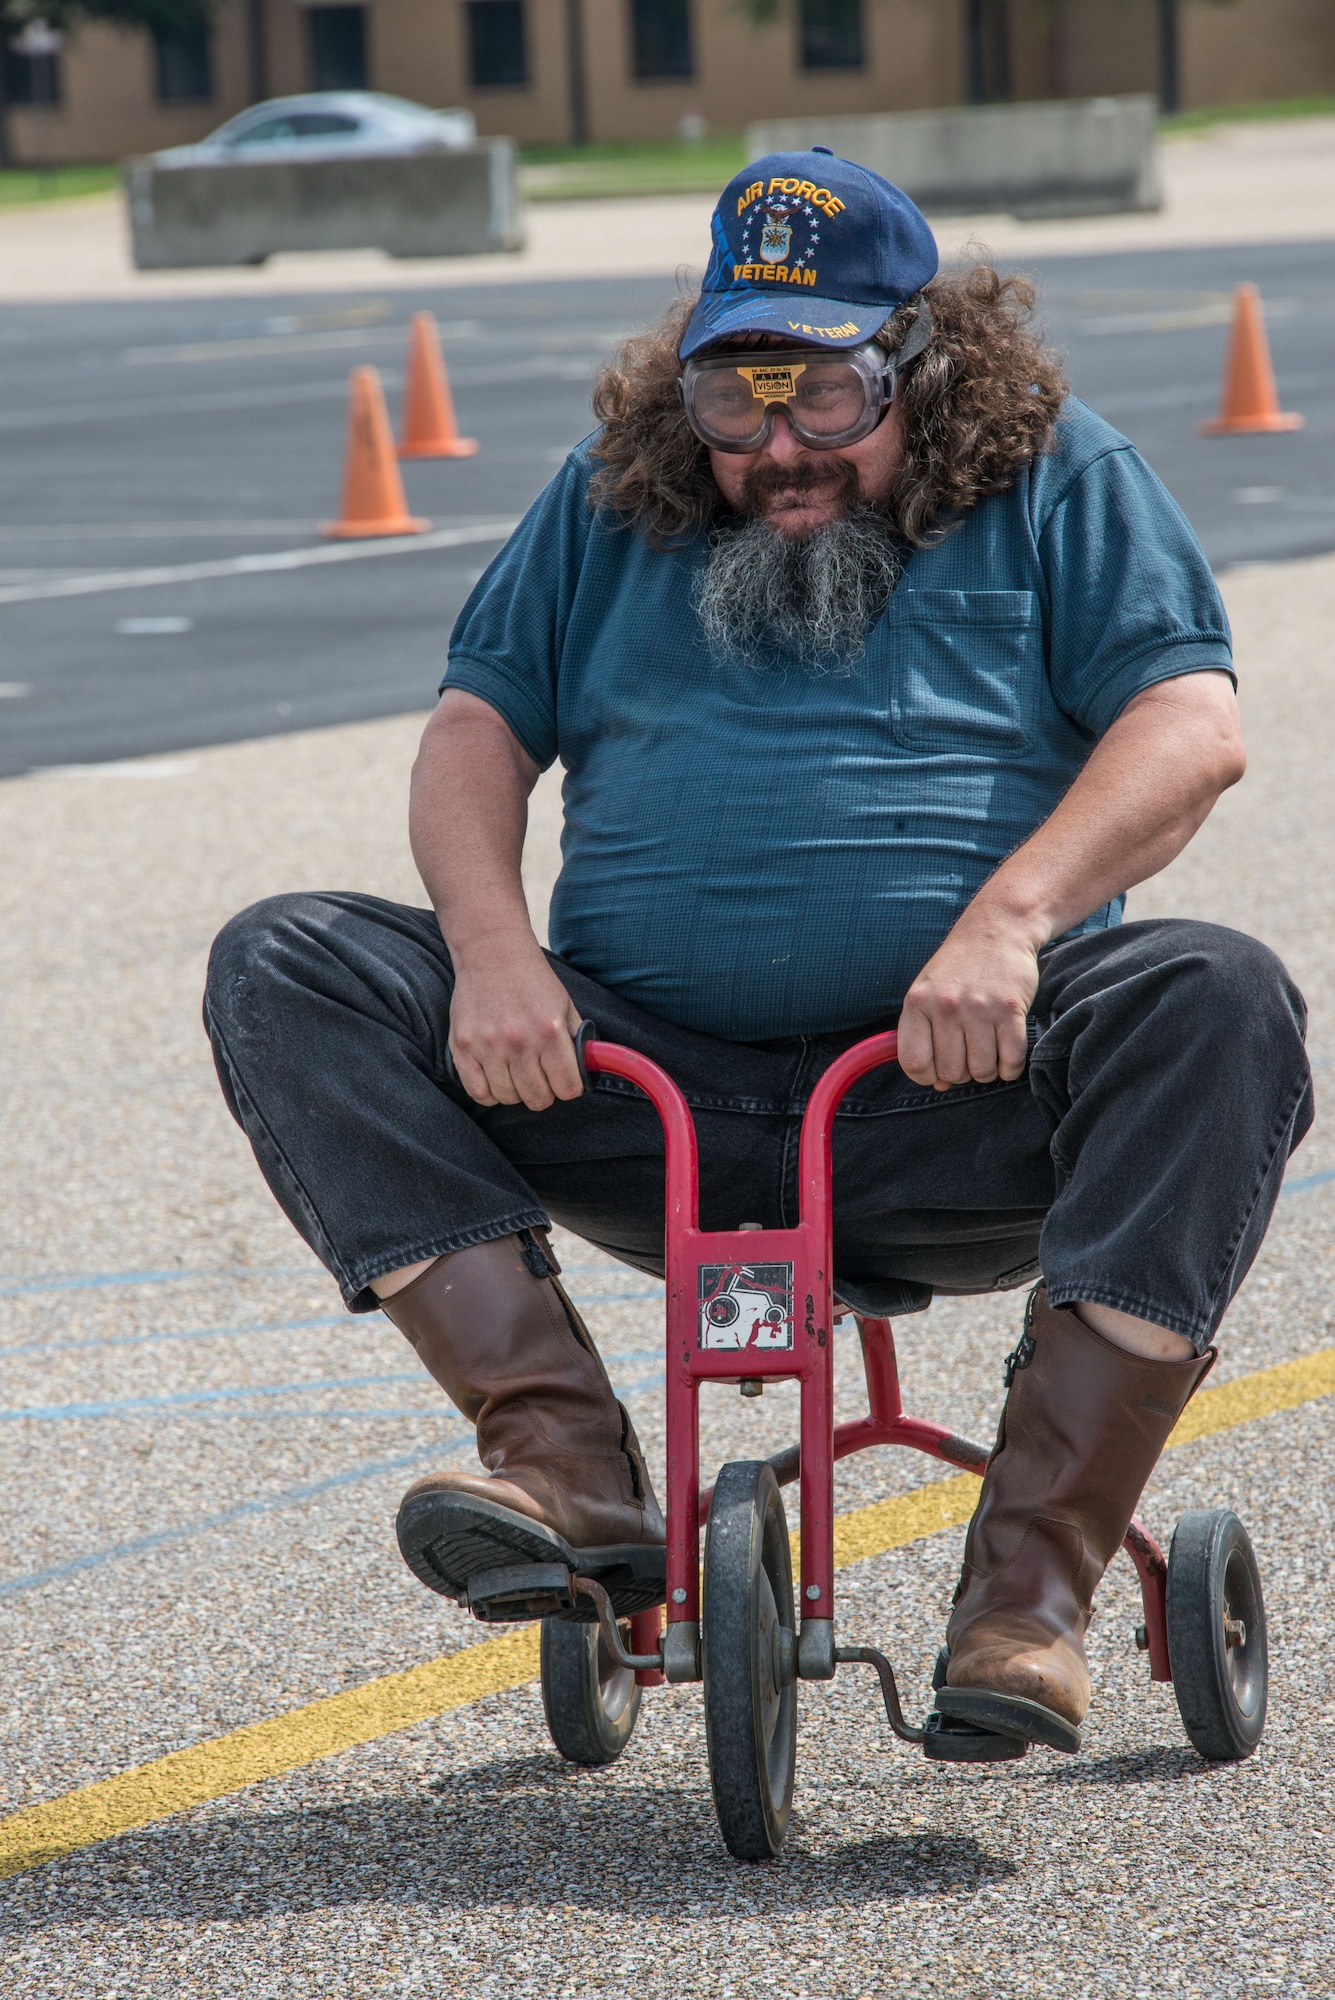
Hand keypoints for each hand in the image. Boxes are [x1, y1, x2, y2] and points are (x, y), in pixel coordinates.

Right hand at [448, 935, 584, 1109]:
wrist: (492, 952)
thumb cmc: (532, 980)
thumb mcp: (565, 1005)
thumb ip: (577, 1040)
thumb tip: (588, 1071)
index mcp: (550, 1031)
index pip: (568, 1088)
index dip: (569, 1088)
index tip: (564, 1080)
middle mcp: (519, 1042)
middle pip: (537, 1098)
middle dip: (544, 1093)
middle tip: (540, 1078)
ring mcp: (488, 1046)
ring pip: (508, 1098)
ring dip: (516, 1092)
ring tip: (516, 1073)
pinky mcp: (462, 1047)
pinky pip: (478, 1092)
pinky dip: (489, 1093)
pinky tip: (496, 1078)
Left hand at [896, 913, 1039, 1090]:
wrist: (998, 929)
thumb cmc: (959, 966)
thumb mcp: (926, 991)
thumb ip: (925, 1036)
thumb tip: (938, 1085)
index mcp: (917, 1003)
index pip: (913, 1063)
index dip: (927, 1076)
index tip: (937, 1069)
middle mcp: (945, 1007)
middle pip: (951, 1073)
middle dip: (961, 1072)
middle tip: (968, 1053)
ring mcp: (979, 1009)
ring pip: (982, 1071)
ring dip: (987, 1070)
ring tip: (988, 1050)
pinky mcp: (1011, 1009)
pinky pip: (1011, 1060)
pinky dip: (1010, 1067)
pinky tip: (1007, 1054)